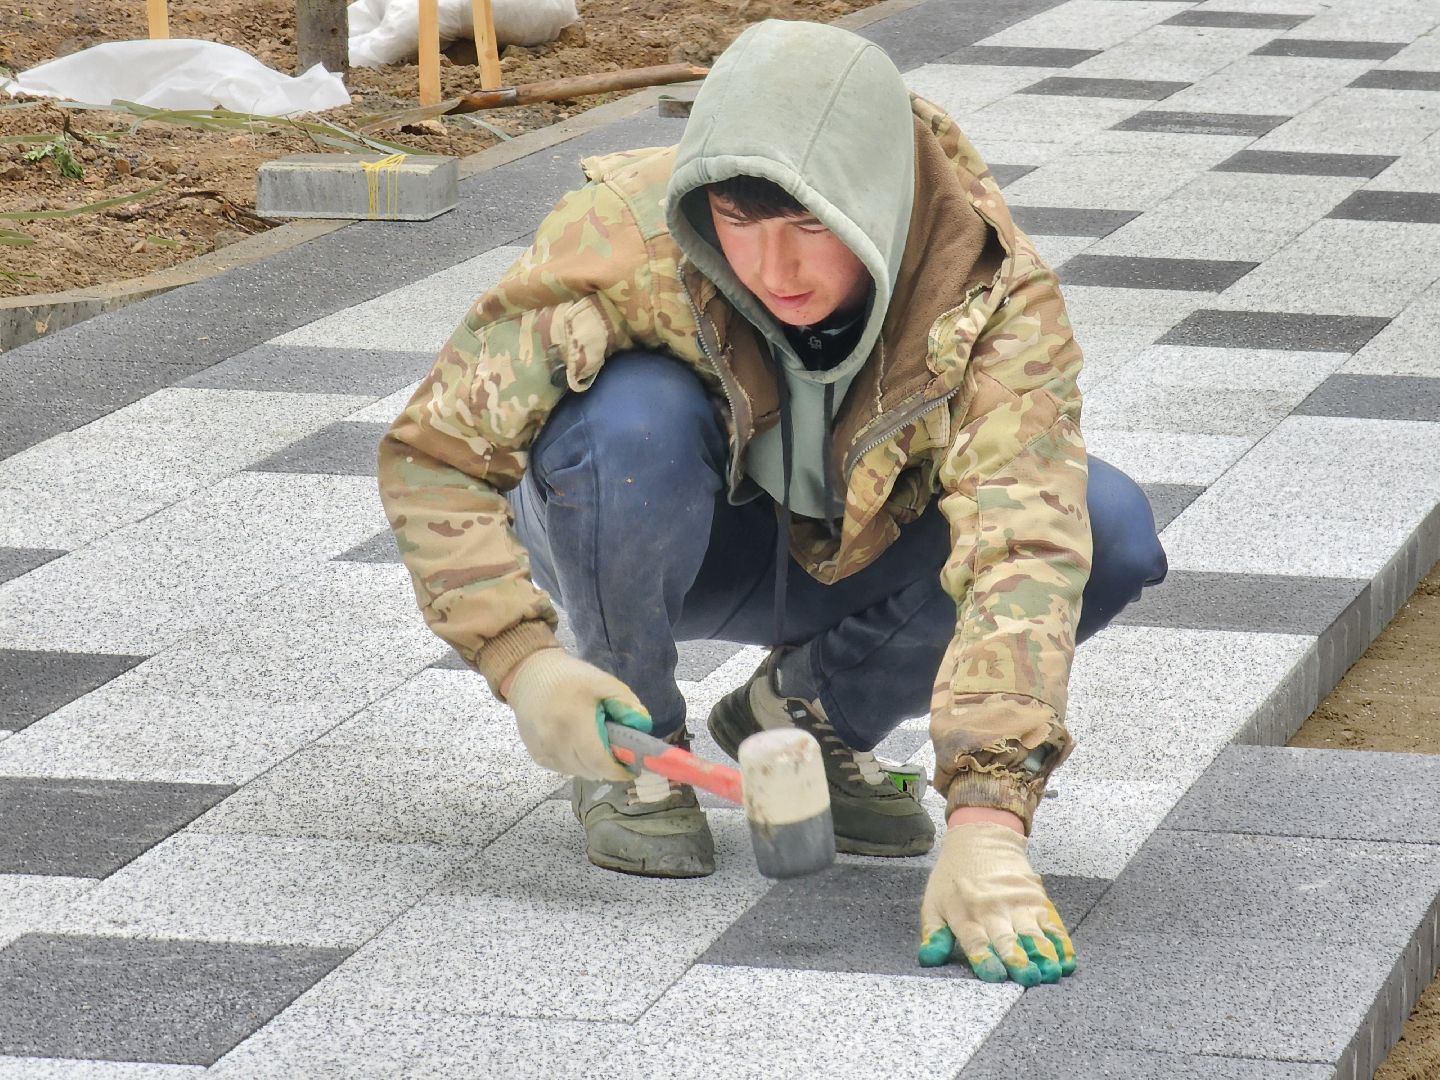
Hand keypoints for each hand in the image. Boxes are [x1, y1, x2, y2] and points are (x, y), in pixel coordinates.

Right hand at [504, 649, 652, 780]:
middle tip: (618, 753)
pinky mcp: (537, 756)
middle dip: (608, 767)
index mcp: (574, 723)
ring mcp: (544, 751)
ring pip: (578, 772)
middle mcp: (555, 742)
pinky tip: (577, 743)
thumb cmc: (569, 677)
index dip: (619, 770)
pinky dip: (576, 762)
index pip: (600, 762)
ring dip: (592, 765)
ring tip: (596, 744)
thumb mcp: (603, 682)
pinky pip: (564, 769)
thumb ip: (626, 704)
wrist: (528, 674)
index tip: (632, 766)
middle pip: (591, 771)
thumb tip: (643, 727)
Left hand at [917, 821, 1075, 984]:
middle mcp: (993, 910)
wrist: (982, 839)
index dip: (986, 959)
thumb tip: (929, 959)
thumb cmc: (954, 879)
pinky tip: (1067, 962)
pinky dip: (1061, 944)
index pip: (976, 941)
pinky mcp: (1038, 900)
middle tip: (1028, 978)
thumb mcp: (934, 903)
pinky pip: (1053, 925)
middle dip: (1018, 959)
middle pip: (1007, 939)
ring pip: (1033, 934)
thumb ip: (933, 934)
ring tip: (1051, 973)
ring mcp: (1018, 904)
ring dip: (1043, 955)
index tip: (996, 977)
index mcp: (965, 914)